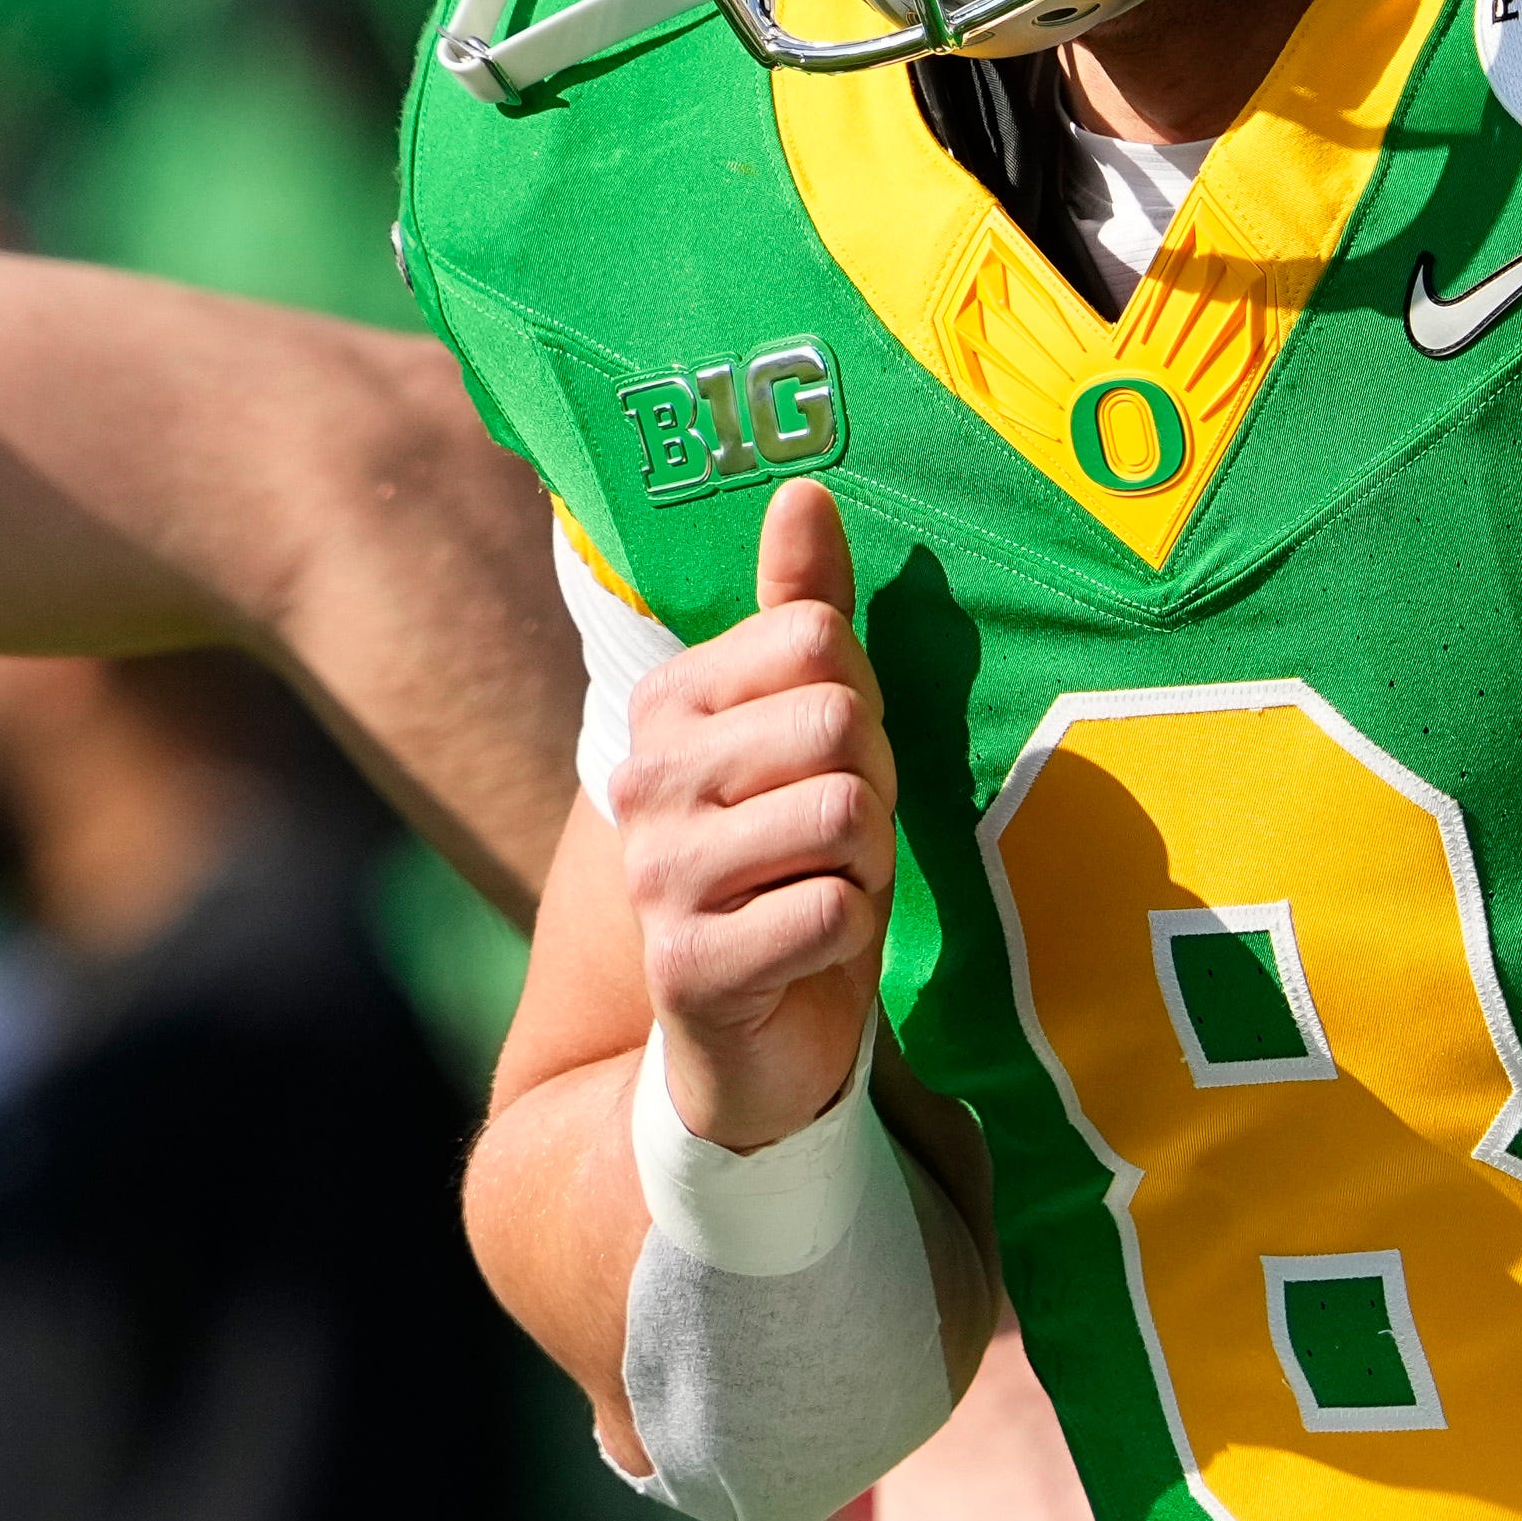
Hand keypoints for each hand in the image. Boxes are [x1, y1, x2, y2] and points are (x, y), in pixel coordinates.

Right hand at [614, 479, 895, 1150]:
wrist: (751, 1031)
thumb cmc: (794, 857)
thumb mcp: (811, 727)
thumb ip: (804, 611)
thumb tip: (803, 490)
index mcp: (672, 703)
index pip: (818, 639)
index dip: (861, 704)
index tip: (832, 760)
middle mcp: (648, 779)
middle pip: (839, 722)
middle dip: (874, 786)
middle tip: (838, 836)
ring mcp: (659, 875)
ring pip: (843, 813)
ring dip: (866, 863)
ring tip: (824, 888)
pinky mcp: (690, 965)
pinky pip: (830, 911)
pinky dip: (849, 933)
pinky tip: (811, 950)